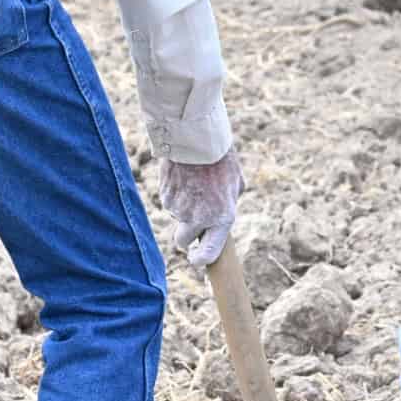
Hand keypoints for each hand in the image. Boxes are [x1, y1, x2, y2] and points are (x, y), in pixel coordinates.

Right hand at [154, 150, 242, 264]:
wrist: (198, 140)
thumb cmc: (222, 161)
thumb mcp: (236, 183)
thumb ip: (229, 202)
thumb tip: (223, 208)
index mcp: (221, 219)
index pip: (208, 254)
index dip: (200, 259)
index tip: (196, 259)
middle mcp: (197, 219)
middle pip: (182, 241)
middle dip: (185, 234)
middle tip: (192, 219)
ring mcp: (178, 209)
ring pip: (175, 217)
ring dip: (181, 208)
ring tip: (193, 184)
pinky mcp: (165, 196)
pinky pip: (168, 201)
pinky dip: (174, 194)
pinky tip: (184, 177)